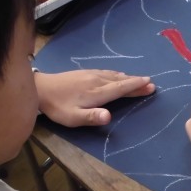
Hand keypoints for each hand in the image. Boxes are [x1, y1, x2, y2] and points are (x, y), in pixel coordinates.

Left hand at [35, 70, 154, 126]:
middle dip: (136, 82)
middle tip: (150, 83)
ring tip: (138, 79)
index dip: (135, 86)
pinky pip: (106, 72)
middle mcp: (96, 81)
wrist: (40, 88)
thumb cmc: (57, 107)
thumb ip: (91, 117)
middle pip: (120, 81)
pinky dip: (116, 74)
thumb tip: (109, 116)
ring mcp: (90, 75)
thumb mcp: (73, 117)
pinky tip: (117, 74)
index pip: (120, 88)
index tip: (149, 83)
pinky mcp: (84, 73)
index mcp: (97, 93)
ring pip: (113, 75)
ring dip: (127, 77)